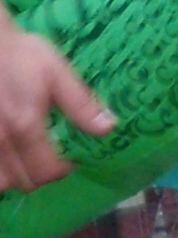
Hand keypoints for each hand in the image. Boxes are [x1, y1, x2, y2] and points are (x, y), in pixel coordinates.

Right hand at [0, 23, 114, 192]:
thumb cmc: (20, 55)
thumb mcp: (56, 72)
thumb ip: (80, 104)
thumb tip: (108, 128)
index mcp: (25, 126)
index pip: (48, 172)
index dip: (63, 170)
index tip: (69, 158)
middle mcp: (1, 141)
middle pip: (25, 183)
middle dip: (42, 175)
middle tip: (48, 158)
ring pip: (1, 183)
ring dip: (15, 177)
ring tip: (24, 159)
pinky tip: (6, 155)